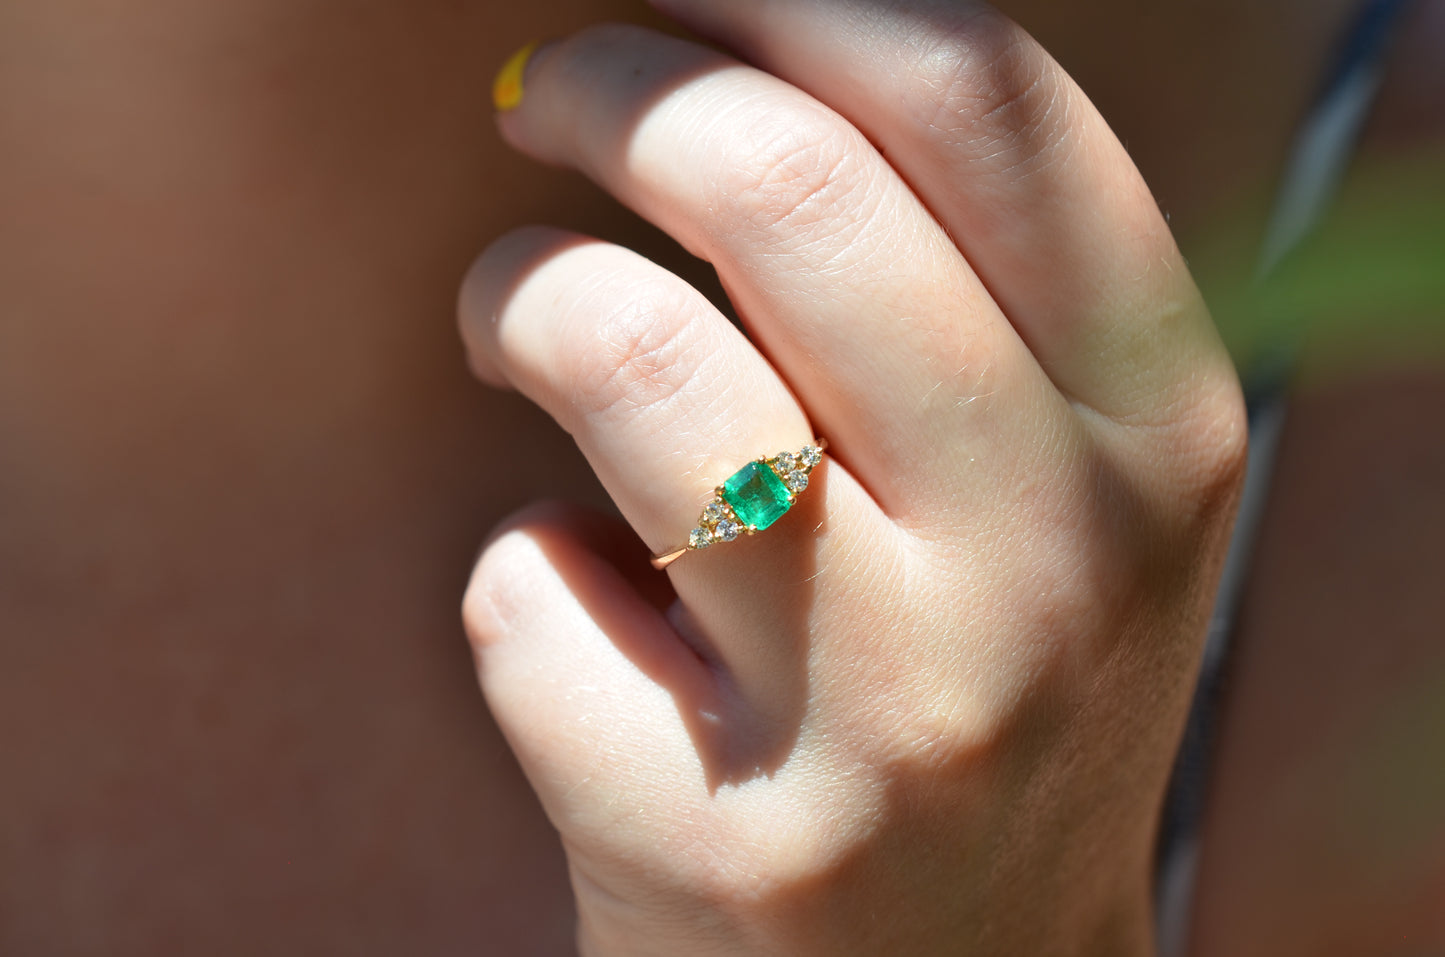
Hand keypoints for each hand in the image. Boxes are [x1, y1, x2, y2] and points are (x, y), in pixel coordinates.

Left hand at [458, 1, 1244, 952]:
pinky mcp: (735, 847)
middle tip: (547, 103)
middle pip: (784, 185)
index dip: (790, 1)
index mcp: (1160, 433)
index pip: (978, 102)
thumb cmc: (978, 692)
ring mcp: (903, 719)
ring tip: (516, 328)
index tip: (688, 4)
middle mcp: (1059, 563)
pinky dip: (524, 579)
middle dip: (616, 90)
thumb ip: (956, 299)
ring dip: (518, 298)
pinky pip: (528, 597)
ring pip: (624, 352)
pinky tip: (594, 626)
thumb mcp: (1051, 496)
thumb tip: (743, 79)